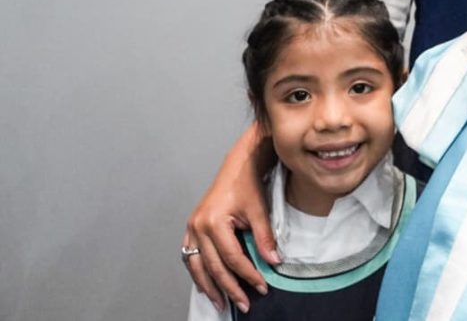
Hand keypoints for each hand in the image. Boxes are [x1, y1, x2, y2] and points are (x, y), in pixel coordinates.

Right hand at [183, 124, 278, 312]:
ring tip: (221, 303)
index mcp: (213, 222)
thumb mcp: (259, 210)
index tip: (262, 287)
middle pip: (214, 267)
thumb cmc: (248, 184)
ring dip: (209, 286)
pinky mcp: (192, 227)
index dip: (248, 275)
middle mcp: (197, 227)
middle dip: (229, 288)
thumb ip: (265, 237)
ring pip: (197, 266)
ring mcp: (191, 227)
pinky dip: (199, 272)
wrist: (238, 165)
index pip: (232, 258)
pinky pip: (191, 257)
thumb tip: (274, 262)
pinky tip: (206, 284)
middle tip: (244, 304)